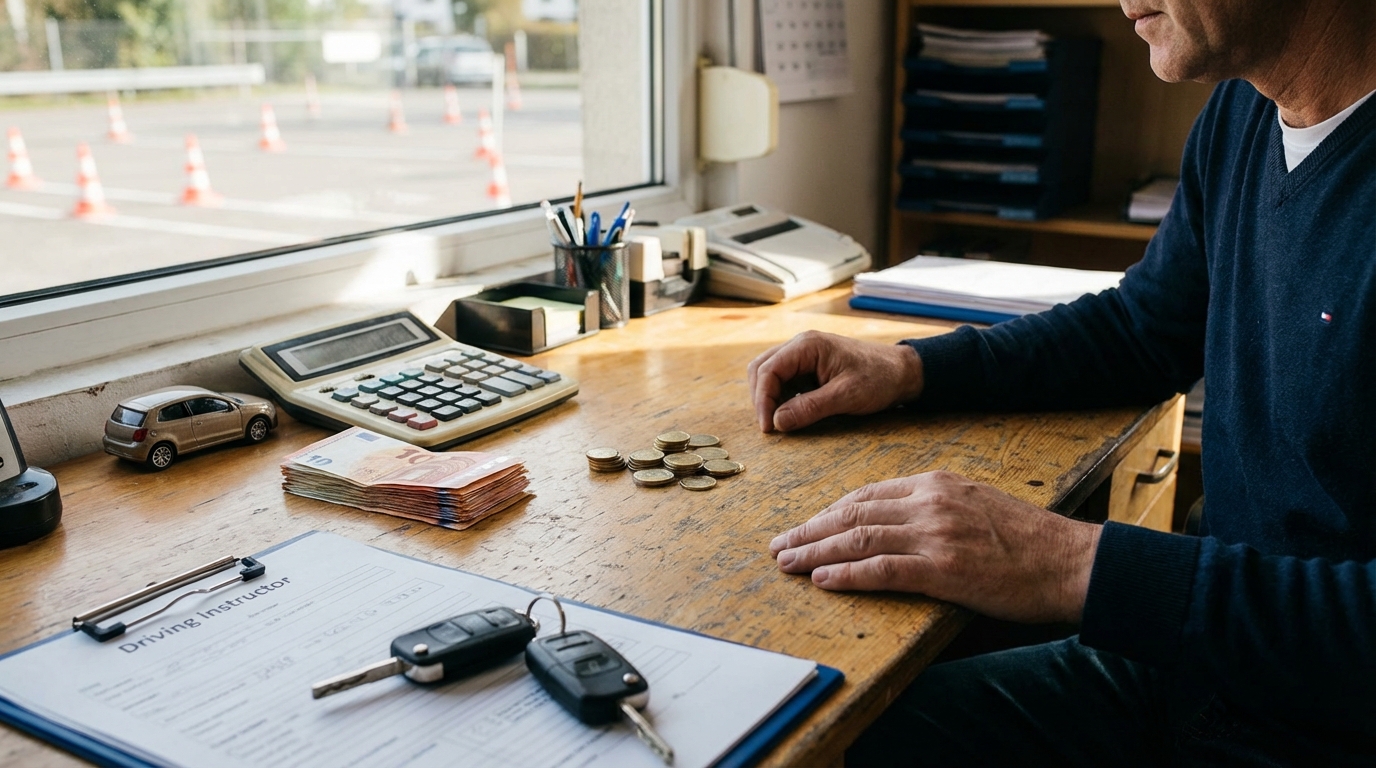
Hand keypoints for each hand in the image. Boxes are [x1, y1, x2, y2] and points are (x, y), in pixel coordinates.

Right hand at [747, 331, 924, 432]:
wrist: (903, 372)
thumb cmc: (879, 378)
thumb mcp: (845, 396)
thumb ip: (809, 408)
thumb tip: (777, 422)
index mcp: (807, 345)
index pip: (768, 370)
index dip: (762, 400)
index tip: (768, 428)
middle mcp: (801, 345)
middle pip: (761, 368)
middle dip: (761, 398)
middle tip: (770, 427)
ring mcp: (804, 355)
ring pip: (769, 374)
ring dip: (769, 397)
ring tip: (779, 422)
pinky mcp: (809, 366)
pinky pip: (784, 380)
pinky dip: (780, 397)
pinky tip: (791, 413)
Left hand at [768, 470, 1101, 623]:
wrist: (1070, 561)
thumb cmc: (1027, 540)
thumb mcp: (977, 504)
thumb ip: (935, 507)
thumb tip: (895, 521)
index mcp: (936, 484)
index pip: (866, 495)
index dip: (829, 512)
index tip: (806, 526)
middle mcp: (930, 502)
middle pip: (852, 513)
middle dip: (810, 530)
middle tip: (780, 545)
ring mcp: (935, 535)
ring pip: (858, 539)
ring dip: (816, 552)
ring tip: (788, 563)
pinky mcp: (944, 569)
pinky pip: (883, 569)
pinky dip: (847, 575)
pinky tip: (823, 580)